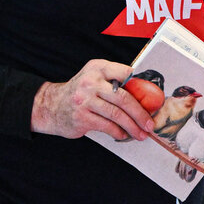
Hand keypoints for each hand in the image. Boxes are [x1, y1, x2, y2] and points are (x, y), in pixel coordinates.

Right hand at [30, 59, 154, 140]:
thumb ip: (115, 79)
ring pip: (116, 115)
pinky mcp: (82, 117)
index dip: (140, 86)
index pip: (125, 73)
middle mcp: (91, 82)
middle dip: (140, 113)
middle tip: (149, 124)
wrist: (51, 106)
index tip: (153, 99)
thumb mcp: (94, 76)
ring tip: (141, 134)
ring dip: (132, 127)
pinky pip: (106, 126)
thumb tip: (144, 95)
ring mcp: (85, 100)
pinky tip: (124, 135)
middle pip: (124, 98)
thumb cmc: (80, 91)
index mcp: (98, 68)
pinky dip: (118, 132)